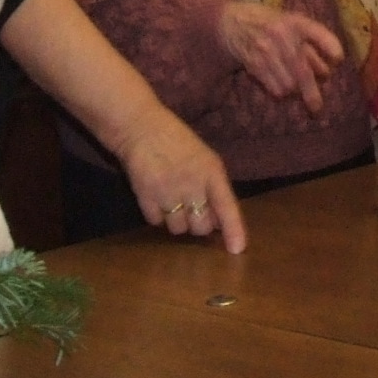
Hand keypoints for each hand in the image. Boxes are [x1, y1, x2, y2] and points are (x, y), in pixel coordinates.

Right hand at [113, 108, 246, 253]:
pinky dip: (157, 216)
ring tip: (172, 201)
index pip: (227, 206)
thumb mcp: (205, 159)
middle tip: (192, 209)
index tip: (237, 250)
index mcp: (211, 172)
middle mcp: (192, 184)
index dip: (233, 230)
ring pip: (178, 229)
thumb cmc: (177, 142)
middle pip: (201, 227)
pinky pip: (156, 222)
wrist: (140, 127)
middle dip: (199, 224)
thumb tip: (221, 222)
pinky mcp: (145, 196)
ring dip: (177, 221)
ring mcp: (167, 191)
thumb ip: (214, 188)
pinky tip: (156, 198)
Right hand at [217, 1, 344, 112]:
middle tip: (317, 108)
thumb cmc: (272, 24)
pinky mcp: (254, 64)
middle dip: (311, 93)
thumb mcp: (294, 23)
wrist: (234, 22)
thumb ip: (312, 44)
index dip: (331, 47)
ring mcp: (266, 51)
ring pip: (288, 85)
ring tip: (295, 87)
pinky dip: (281, 93)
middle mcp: (282, 36)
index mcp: (296, 22)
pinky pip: (274, 88)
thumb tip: (326, 72)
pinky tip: (282, 87)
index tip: (338, 59)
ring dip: (295, 91)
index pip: (318, 33)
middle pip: (302, 71)